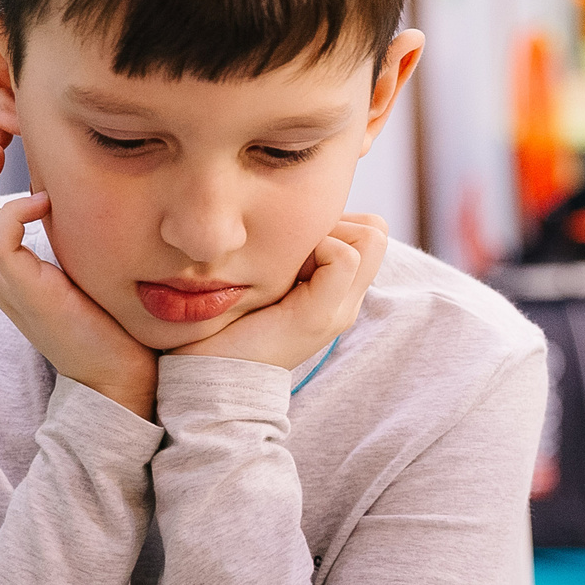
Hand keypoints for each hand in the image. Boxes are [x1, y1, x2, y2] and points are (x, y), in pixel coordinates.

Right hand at [0, 123, 158, 418]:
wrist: (121, 377)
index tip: (2, 139)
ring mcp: (7, 289)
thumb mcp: (88, 272)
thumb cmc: (114, 327)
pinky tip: (42, 198)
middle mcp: (0, 282)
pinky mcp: (26, 294)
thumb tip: (86, 199)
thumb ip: (75, 242)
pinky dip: (12, 214)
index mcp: (11, 276)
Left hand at [179, 215, 387, 371]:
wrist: (209, 375)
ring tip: (285, 264)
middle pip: (376, 231)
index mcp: (337, 292)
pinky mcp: (319, 317)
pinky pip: (342, 257)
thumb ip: (288, 251)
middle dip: (335, 224)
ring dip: (325, 235)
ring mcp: (338, 311)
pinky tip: (279, 273)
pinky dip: (315, 249)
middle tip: (290, 252)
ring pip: (369, 238)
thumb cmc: (224, 321)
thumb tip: (290, 209)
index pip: (370, 230)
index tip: (291, 245)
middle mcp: (346, 302)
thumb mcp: (265, 276)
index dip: (336, 222)